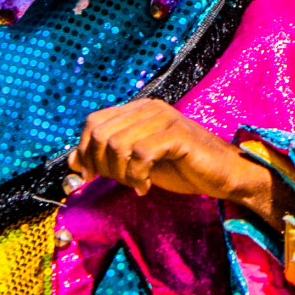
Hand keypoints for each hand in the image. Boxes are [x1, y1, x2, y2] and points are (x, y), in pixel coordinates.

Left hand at [67, 99, 278, 220]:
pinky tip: (146, 186)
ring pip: (117, 144)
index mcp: (137, 109)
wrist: (223, 175)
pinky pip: (140, 154)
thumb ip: (107, 158)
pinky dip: (137, 176)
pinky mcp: (177, 134)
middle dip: (102, 165)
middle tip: (120, 182)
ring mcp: (163, 118)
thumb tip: (72, 162)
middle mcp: (148, 107)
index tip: (88, 176)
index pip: (93, 122)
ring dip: (120, 173)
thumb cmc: (181, 168)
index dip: (85, 150)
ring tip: (136, 184)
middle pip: (101, 133)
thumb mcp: (136, 163)